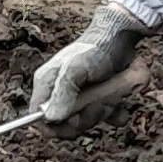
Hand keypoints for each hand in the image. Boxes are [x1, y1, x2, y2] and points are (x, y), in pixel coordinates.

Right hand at [30, 1, 145, 122]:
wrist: (123, 34)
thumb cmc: (96, 48)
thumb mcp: (76, 68)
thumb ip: (63, 92)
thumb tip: (51, 118)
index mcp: (47, 84)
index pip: (40, 118)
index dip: (56, 127)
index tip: (74, 123)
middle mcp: (61, 92)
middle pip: (67, 124)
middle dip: (87, 116)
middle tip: (100, 102)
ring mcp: (81, 96)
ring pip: (88, 121)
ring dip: (104, 110)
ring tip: (113, 92)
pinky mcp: (99, 98)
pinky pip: (106, 117)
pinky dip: (116, 111)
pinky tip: (122, 100)